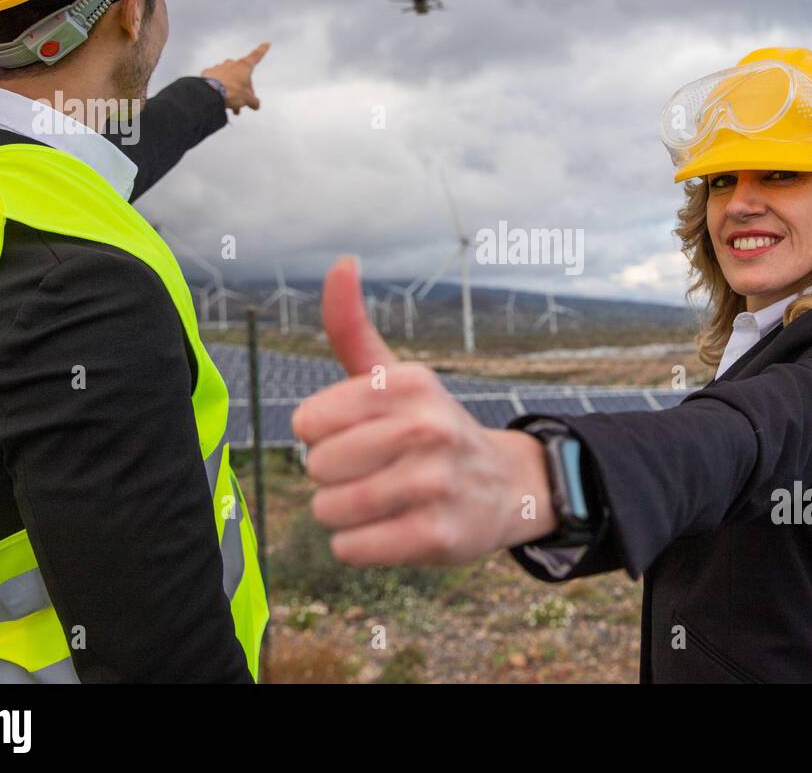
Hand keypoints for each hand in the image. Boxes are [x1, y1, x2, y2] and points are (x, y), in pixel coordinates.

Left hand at [201, 41, 269, 115]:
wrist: (209, 93)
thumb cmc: (232, 93)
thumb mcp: (247, 100)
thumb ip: (254, 102)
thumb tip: (256, 105)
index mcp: (244, 66)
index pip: (256, 56)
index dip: (262, 50)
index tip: (267, 42)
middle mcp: (232, 63)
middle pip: (242, 75)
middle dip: (244, 88)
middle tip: (244, 103)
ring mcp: (219, 67)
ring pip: (229, 79)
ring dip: (232, 90)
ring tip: (232, 106)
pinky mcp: (208, 72)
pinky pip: (216, 79)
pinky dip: (219, 87)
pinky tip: (219, 97)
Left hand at [291, 256, 558, 565]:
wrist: (504, 486)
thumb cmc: (428, 427)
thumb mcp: (395, 375)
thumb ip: (353, 326)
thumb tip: (341, 263)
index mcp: (408, 383)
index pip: (307, 421)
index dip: (322, 435)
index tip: (359, 433)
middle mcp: (426, 428)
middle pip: (316, 467)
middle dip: (334, 476)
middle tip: (375, 469)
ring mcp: (435, 484)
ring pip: (329, 510)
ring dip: (344, 513)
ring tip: (383, 500)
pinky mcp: (437, 536)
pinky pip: (351, 548)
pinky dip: (359, 545)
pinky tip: (392, 528)